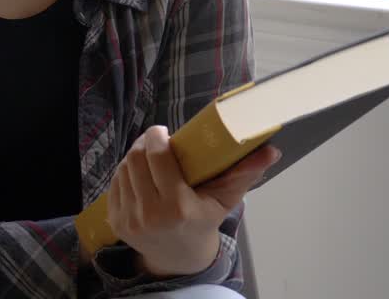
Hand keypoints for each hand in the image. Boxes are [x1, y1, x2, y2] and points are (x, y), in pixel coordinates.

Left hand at [105, 125, 279, 277]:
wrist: (179, 257)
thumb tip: (272, 150)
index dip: (157, 137)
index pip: (157, 157)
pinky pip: (115, 183)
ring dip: (134, 156)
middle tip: (156, 139)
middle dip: (145, 142)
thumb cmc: (204, 221)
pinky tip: (140, 174)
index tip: (165, 131)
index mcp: (177, 207)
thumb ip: (245, 173)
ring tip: (149, 157)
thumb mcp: (226, 199)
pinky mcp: (116, 221)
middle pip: (135, 159)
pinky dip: (125, 173)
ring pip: (123, 169)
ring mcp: (130, 219)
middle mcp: (150, 214)